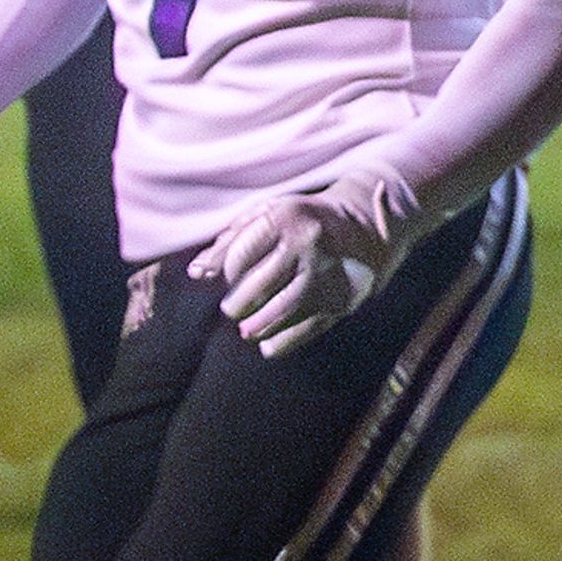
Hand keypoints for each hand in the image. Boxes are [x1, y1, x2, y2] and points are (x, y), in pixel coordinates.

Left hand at [195, 174, 417, 358]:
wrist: (364, 225)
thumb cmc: (301, 219)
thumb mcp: (267, 215)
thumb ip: (230, 241)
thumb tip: (196, 273)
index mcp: (285, 218)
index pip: (240, 255)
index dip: (226, 272)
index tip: (227, 279)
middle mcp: (308, 244)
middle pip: (259, 286)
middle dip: (238, 304)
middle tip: (232, 309)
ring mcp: (327, 273)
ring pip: (283, 310)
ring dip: (258, 326)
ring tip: (246, 329)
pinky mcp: (342, 297)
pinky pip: (307, 328)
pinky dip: (283, 342)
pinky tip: (268, 345)